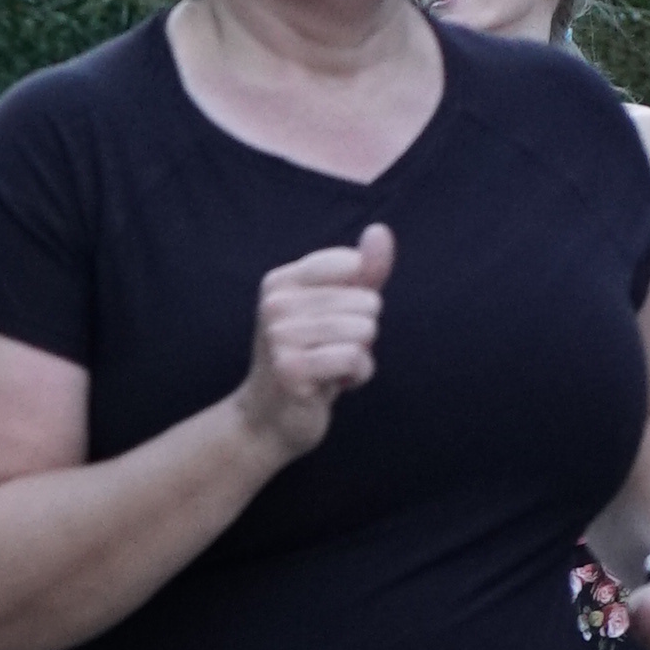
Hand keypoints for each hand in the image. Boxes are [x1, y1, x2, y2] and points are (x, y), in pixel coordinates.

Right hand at [236, 221, 391, 461]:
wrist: (269, 419)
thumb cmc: (309, 359)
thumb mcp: (338, 309)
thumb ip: (363, 271)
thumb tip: (380, 231)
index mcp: (281, 281)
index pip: (352, 264)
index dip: (359, 298)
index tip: (329, 322)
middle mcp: (275, 303)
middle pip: (366, 302)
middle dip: (361, 333)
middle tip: (328, 352)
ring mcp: (279, 336)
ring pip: (363, 330)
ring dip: (360, 356)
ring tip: (330, 367)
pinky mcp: (291, 368)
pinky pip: (354, 359)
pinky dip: (356, 376)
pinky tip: (331, 385)